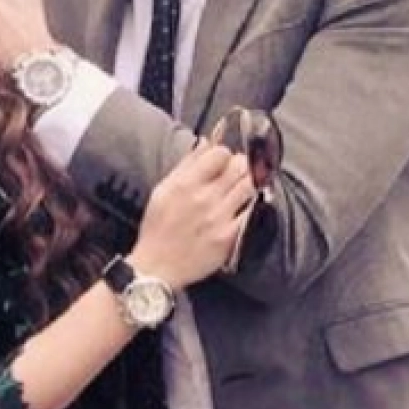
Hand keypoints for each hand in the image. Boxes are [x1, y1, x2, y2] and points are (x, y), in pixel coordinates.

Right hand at [127, 144, 255, 289]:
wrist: (157, 266)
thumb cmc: (158, 228)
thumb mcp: (163, 190)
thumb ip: (187, 164)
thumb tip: (206, 142)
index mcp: (185, 183)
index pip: (220, 153)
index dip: (224, 155)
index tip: (222, 162)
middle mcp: (204, 198)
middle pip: (240, 166)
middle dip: (241, 165)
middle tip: (236, 173)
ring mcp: (219, 217)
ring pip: (250, 185)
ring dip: (249, 182)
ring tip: (241, 187)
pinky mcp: (229, 236)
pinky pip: (251, 212)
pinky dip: (251, 205)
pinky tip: (243, 206)